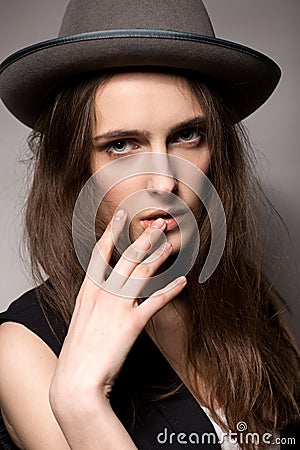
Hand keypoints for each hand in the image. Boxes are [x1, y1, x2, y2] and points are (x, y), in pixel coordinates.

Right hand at [50, 209, 186, 409]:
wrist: (76, 382)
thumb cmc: (78, 354)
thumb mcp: (81, 320)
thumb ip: (93, 302)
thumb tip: (103, 290)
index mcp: (87, 291)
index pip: (100, 253)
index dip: (112, 232)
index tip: (120, 215)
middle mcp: (102, 293)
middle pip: (126, 257)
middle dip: (143, 237)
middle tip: (157, 223)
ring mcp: (117, 307)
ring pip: (141, 273)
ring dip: (158, 256)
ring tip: (170, 244)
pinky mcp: (132, 324)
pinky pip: (156, 301)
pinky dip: (171, 289)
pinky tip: (183, 280)